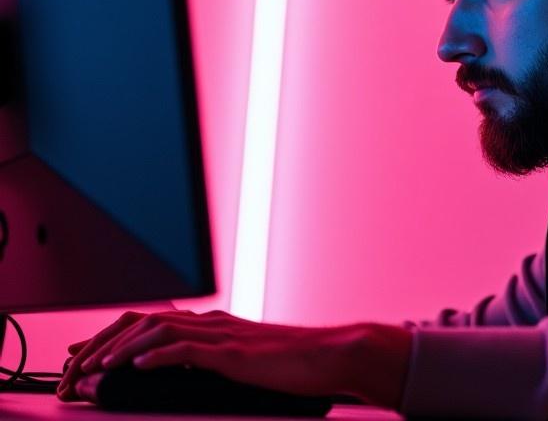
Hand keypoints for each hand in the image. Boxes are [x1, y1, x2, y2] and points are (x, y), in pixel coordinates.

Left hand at [57, 310, 411, 408]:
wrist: (329, 355)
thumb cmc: (293, 363)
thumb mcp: (245, 359)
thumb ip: (214, 358)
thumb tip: (181, 368)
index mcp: (213, 324)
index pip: (152, 321)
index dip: (112, 334)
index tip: (83, 352)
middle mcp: (213, 323)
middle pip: (144, 320)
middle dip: (104, 341)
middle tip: (75, 365)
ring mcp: (223, 335)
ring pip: (158, 332)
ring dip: (120, 351)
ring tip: (95, 370)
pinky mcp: (233, 353)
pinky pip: (187, 350)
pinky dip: (157, 357)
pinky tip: (138, 368)